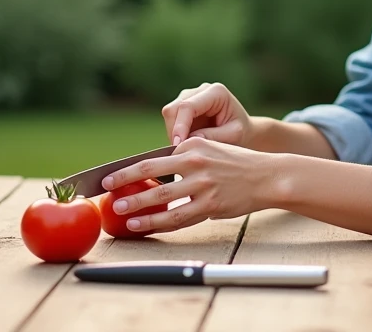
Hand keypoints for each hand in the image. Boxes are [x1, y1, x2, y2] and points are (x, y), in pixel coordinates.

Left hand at [100, 137, 279, 233]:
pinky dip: (157, 222)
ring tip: (119, 213)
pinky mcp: (210, 205)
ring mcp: (202, 185)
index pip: (152, 158)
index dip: (128, 169)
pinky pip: (177, 217)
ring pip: (161, 198)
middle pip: (149, 172)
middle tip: (104, 189)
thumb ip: (185, 159)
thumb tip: (156, 174)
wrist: (267, 176)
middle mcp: (195, 162)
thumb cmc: (237, 165)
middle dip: (123, 182)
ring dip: (136, 206)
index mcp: (192, 146)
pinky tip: (142, 226)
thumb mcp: (210, 150)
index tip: (110, 177)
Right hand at [162, 82, 252, 146]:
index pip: (188, 106)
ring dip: (174, 133)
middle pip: (174, 108)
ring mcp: (189, 96)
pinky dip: (175, 134)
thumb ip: (213, 136)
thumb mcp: (233, 135)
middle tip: (182, 152)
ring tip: (188, 148)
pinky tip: (186, 144)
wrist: (242, 129)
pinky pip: (171, 120)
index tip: (178, 146)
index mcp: (216, 92)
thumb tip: (189, 140)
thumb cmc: (240, 132)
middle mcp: (200, 90)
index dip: (180, 126)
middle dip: (175, 131)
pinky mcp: (182, 106)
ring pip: (169, 114)